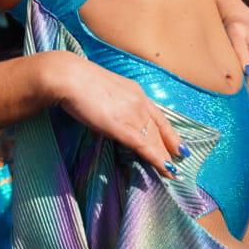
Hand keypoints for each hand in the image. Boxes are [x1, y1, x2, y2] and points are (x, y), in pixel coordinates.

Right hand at [48, 54, 188, 178]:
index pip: (158, 116)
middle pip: (159, 130)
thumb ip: (113, 102)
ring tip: (173, 172)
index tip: (178, 145)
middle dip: (170, 147)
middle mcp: (139, 102)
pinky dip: (157, 159)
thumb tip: (112, 113)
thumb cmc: (77, 80)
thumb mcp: (104, 89)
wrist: (68, 76)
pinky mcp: (122, 127)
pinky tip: (165, 169)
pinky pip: (145, 146)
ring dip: (164, 157)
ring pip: (154, 140)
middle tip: (179, 163)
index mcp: (135, 91)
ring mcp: (132, 114)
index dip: (169, 132)